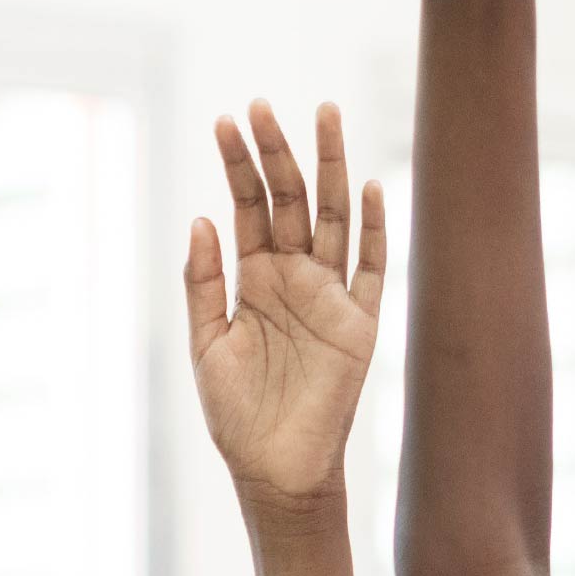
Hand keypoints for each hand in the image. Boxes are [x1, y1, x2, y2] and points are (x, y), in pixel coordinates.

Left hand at [186, 103, 386, 516]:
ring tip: (324, 114)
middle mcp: (294, 277)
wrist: (274, 470)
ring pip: (335, 218)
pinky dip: (373, 229)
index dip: (238, 165)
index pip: (248, 207)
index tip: (226, 121)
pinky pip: (372, 268)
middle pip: (290, 199)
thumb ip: (204, 283)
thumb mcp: (207, 344)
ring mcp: (330, 296)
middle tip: (263, 104)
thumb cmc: (237, 414)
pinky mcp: (360, 324)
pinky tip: (366, 187)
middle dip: (277, 152)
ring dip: (330, 167)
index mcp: (254, 279)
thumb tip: (201, 217)